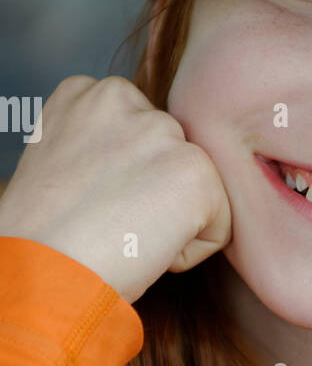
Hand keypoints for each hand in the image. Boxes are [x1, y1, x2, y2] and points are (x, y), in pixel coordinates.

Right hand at [0, 75, 231, 303]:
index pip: (141, 131)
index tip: (91, 202)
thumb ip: (103, 145)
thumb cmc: (43, 237)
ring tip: (121, 233)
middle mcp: (123, 97)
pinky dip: (190, 251)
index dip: (124, 178)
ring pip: (198, 186)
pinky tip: (143, 249)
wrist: (38, 273)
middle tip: (108, 222)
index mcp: (86, 93)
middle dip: (154, 193)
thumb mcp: (61, 163)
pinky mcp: (195, 172)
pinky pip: (220, 225)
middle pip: (173, 154)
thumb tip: (142, 166)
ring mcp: (162, 132)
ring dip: (172, 219)